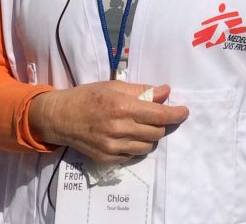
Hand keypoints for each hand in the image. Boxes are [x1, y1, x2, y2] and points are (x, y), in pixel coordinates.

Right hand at [28, 81, 188, 163]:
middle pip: (156, 132)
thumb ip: (142, 90)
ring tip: (142, 126)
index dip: (176, 114)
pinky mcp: (106, 158)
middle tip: (157, 116)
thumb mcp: (115, 86)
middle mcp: (119, 129)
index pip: (159, 115)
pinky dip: (136, 146)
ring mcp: (112, 147)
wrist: (61, 117)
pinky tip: (128, 136)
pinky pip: (132, 155)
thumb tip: (166, 92)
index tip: (184, 112)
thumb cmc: (89, 96)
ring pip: (147, 146)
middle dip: (162, 123)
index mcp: (122, 107)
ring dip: (151, 136)